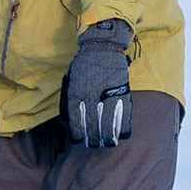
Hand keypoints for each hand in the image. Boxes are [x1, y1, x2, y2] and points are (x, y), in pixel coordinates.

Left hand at [64, 22, 133, 149]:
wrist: (102, 45)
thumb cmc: (84, 63)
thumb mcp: (70, 79)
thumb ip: (68, 99)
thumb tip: (66, 119)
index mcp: (76, 93)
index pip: (75, 121)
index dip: (77, 134)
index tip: (79, 140)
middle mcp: (91, 96)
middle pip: (92, 125)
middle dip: (93, 139)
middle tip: (95, 144)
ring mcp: (107, 95)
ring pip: (108, 123)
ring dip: (108, 137)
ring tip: (108, 143)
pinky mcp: (122, 92)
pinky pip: (124, 115)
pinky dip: (124, 127)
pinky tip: (122, 134)